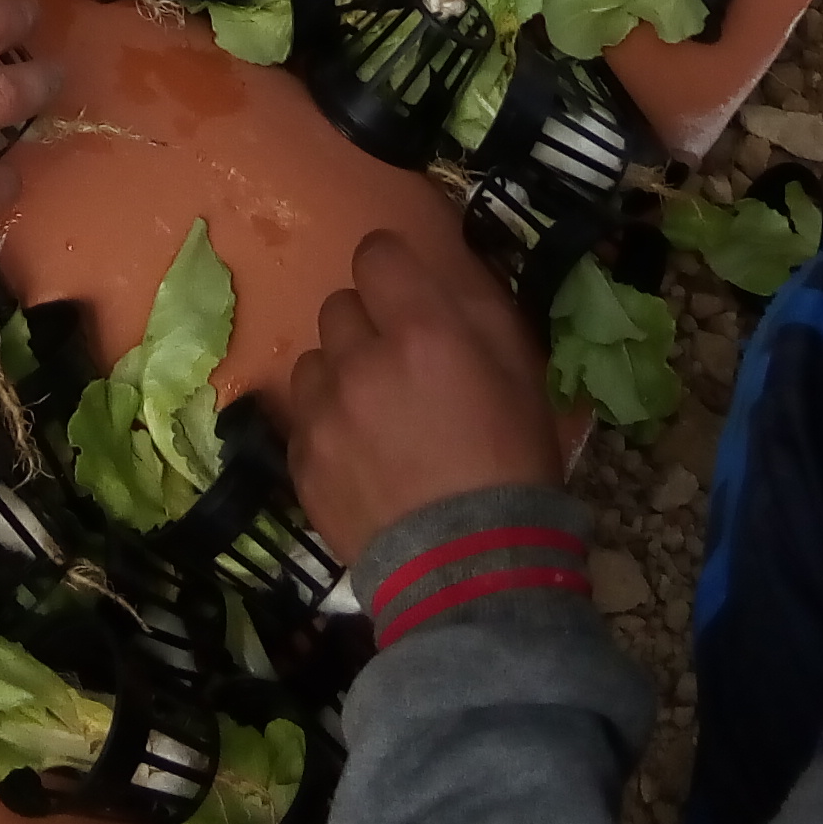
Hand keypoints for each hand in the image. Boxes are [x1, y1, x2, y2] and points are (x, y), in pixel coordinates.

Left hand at [281, 231, 565, 559]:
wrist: (472, 569)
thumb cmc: (512, 464)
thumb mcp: (520, 371)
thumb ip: (478, 306)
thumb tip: (443, 266)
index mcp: (422, 330)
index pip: (375, 254)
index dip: (391, 268)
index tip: (405, 292)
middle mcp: (361, 361)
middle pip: (339, 306)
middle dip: (368, 326)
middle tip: (401, 365)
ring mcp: (323, 414)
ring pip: (314, 362)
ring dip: (340, 375)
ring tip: (376, 416)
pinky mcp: (302, 462)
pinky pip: (302, 419)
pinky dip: (326, 427)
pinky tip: (361, 458)